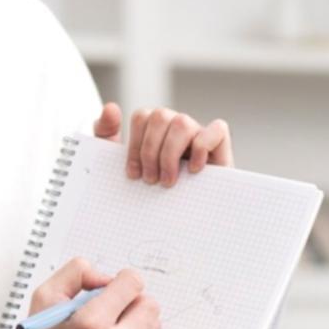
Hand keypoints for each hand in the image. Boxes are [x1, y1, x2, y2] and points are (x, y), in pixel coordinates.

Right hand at [0, 257, 160, 328]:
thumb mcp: (45, 297)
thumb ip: (77, 273)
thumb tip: (107, 277)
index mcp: (91, 325)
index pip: (132, 284)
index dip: (123, 279)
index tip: (115, 285)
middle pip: (150, 305)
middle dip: (132, 301)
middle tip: (113, 307)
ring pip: (153, 326)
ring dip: (135, 322)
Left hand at [93, 102, 232, 187]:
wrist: (180, 220)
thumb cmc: (152, 187)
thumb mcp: (122, 162)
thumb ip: (107, 133)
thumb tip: (111, 107)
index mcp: (155, 128)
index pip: (141, 117)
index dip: (134, 145)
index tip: (133, 174)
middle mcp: (177, 127)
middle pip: (160, 117)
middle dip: (150, 151)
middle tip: (150, 180)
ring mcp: (199, 134)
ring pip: (182, 123)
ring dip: (170, 154)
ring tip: (168, 181)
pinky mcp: (221, 147)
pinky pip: (217, 130)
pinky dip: (203, 147)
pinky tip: (194, 170)